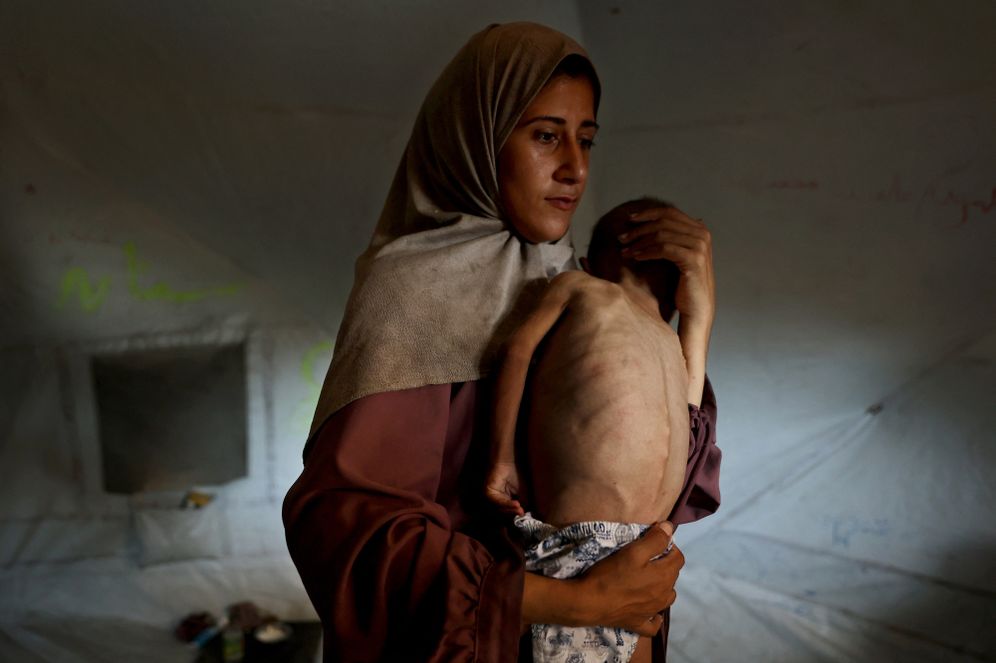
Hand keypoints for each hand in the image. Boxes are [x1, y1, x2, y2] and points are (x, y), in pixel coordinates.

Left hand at [484, 461, 524, 515]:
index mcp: (504, 505)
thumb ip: (523, 505)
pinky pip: (497, 502)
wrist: (508, 463)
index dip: (517, 519)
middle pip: (504, 515)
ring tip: (521, 511)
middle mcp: (496, 504)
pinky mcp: (488, 493)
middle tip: (524, 516)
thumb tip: (525, 518)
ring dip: (511, 511)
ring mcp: (491, 500)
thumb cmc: (516, 477)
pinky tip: (517, 504)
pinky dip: (507, 504)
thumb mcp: (523, 494)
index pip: (509, 516)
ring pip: (500, 510)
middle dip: (514, 516)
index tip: (526, 520)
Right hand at [574, 521, 682, 635]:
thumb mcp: (633, 551)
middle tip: (645, 556)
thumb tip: (670, 528)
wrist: (589, 602)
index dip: (668, 546)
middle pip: (672, 575)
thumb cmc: (611, 574)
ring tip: (646, 578)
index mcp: (664, 576)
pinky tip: (649, 610)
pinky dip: (654, 617)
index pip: (678, 557)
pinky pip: (653, 624)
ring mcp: (651, 612)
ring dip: (662, 586)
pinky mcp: (638, 624)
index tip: (653, 541)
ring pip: (667, 597)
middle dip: (664, 563)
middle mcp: (663, 595)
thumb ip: (655, 540)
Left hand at [618, 206, 714, 325]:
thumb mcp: (677, 256)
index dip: (648, 213)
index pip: (670, 212)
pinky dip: (647, 251)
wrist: (697, 308)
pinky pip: (664, 249)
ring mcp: (700, 246)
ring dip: (639, 242)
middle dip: (639, 229)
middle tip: (621, 238)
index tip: (629, 219)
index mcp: (699, 230)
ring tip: (625, 250)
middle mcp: (702, 234)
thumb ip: (670, 238)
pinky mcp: (694, 259)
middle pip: (664, 222)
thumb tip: (648, 222)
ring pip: (661, 234)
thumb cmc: (683, 284)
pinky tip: (636, 257)